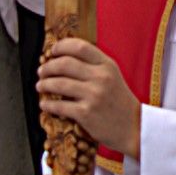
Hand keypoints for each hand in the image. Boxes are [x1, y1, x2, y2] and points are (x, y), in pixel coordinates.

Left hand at [34, 39, 142, 155]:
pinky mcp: (86, 113)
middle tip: (42, 71)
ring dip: (44, 84)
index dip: (61, 46)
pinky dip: (47, 104)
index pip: (80, 47)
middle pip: (64, 63)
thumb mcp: (113, 77)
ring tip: (41, 86)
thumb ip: (94, 66)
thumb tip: (64, 59)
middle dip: (47, 67)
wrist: (135, 128)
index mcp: (108, 65)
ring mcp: (94, 95)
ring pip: (58, 83)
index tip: (53, 51)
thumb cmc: (120, 103)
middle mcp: (101, 77)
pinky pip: (59, 106)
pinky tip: (45, 104)